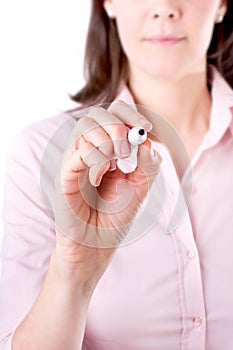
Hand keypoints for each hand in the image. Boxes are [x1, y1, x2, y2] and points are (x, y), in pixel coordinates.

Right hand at [53, 101, 160, 286]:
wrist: (97, 244)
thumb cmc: (117, 215)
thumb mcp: (141, 187)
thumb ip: (148, 164)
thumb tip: (147, 141)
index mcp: (108, 149)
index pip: (113, 114)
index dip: (130, 114)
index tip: (146, 128)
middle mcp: (90, 150)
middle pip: (96, 115)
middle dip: (116, 125)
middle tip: (128, 149)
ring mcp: (76, 160)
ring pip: (84, 127)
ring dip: (106, 139)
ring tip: (117, 160)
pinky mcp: (65, 174)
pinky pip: (77, 151)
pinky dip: (95, 158)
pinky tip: (100, 177)